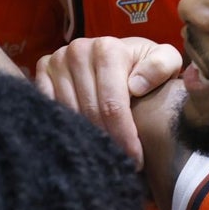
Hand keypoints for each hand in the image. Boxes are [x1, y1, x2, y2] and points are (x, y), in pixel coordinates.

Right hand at [35, 36, 182, 167]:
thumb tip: (136, 85)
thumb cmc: (144, 63)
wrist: (121, 54)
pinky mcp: (43, 68)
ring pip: (68, 112)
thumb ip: (161, 67)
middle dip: (108, 140)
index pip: (112, 105)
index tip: (135, 159)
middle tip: (120, 161)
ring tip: (103, 151)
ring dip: (86, 135)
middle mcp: (78, 50)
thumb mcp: (165, 59)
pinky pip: (49, 104)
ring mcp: (57, 59)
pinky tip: (81, 135)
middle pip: (89, 111)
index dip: (124, 136)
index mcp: (107, 49)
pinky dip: (64, 123)